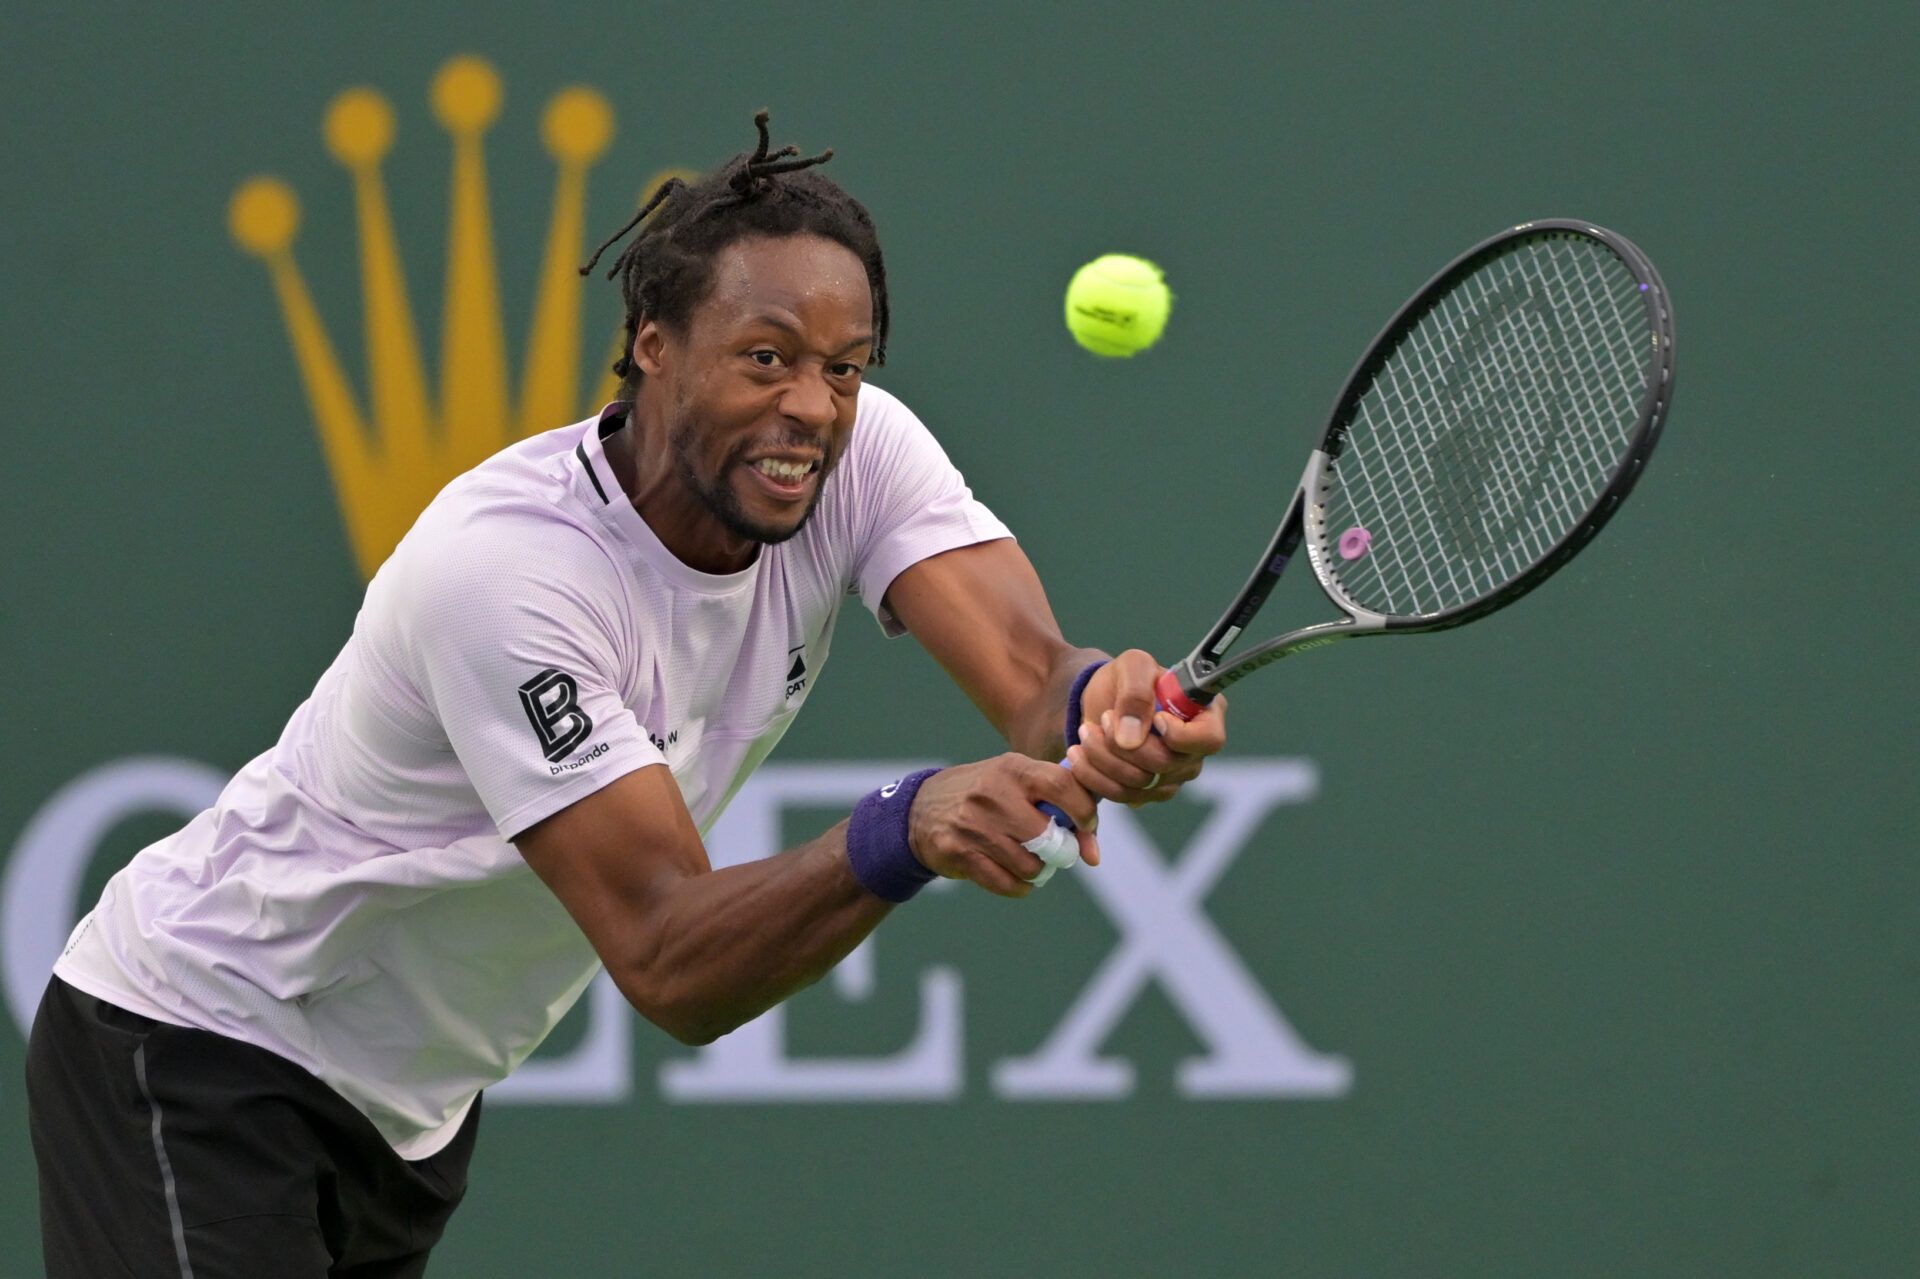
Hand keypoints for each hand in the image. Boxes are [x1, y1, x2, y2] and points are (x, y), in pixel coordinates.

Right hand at [908, 754, 1100, 897]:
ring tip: (1032, 862)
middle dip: (1062, 851)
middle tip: (1058, 852)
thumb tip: (1093, 855)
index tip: (1086, 827)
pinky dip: (1020, 887)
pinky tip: (1015, 876)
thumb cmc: (987, 796)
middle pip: (1048, 836)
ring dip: (1039, 872)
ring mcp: (973, 825)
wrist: (921, 810)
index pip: (1063, 786)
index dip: (1084, 812)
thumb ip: (1060, 805)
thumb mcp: (1017, 783)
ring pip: (1030, 866)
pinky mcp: (958, 853)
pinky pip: (1007, 884)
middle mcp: (992, 794)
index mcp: (1013, 769)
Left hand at [1072, 649, 1227, 805]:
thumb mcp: (1132, 666)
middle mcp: (1193, 752)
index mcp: (1205, 716)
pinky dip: (1093, 775)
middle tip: (1102, 718)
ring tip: (1084, 732)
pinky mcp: (1145, 793)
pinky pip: (1121, 795)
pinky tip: (1078, 753)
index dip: (1180, 735)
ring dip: (1102, 757)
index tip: (1154, 718)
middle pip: (1165, 765)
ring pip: (1139, 784)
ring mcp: (1172, 777)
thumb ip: (1136, 693)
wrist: (1103, 700)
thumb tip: (1132, 739)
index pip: (1209, 739)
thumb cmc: (1127, 678)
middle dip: (1123, 743)